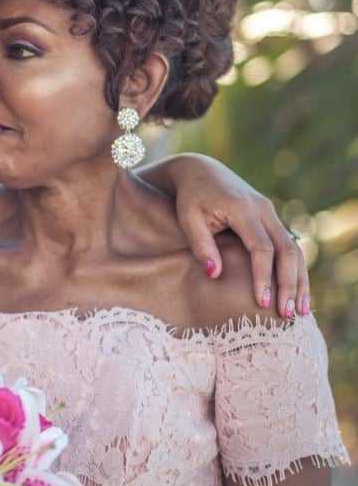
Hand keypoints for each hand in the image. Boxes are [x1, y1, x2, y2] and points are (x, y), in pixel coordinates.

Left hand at [166, 155, 308, 317]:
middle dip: (290, 284)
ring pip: (294, 249)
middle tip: (288, 314)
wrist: (200, 171)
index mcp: (243, 209)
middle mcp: (263, 209)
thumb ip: (201, 246)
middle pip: (287, 250)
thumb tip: (215, 274)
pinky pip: (289, 246)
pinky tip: (296, 292)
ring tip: (299, 310)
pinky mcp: (271, 219)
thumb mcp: (188, 219)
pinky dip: (295, 270)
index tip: (262, 302)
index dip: (264, 276)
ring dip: (299, 280)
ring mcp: (270, 213)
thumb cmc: (190, 198)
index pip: (262, 248)